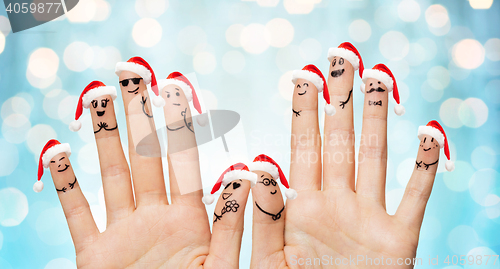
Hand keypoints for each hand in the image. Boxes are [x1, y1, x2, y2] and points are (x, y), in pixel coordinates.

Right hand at [49, 75, 241, 267]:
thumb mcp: (223, 268)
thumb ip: (234, 224)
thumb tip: (250, 174)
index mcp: (191, 221)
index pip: (185, 161)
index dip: (180, 124)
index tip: (175, 88)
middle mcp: (156, 219)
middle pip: (146, 157)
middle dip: (139, 116)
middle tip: (133, 74)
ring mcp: (124, 234)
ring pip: (112, 176)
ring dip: (103, 137)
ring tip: (97, 96)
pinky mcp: (94, 256)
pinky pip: (76, 214)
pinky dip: (65, 185)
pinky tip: (56, 151)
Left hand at [250, 61, 438, 267]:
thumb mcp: (271, 261)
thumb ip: (265, 219)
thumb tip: (258, 171)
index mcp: (302, 207)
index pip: (302, 147)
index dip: (303, 112)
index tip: (303, 78)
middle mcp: (337, 202)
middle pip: (338, 141)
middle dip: (340, 101)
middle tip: (341, 59)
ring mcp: (368, 217)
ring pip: (375, 158)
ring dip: (378, 119)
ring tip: (378, 79)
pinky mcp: (399, 239)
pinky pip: (415, 197)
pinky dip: (425, 168)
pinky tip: (430, 134)